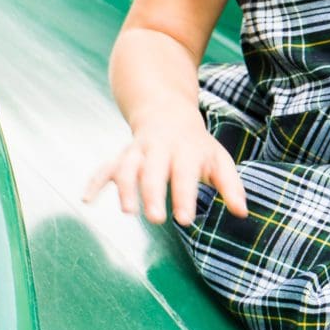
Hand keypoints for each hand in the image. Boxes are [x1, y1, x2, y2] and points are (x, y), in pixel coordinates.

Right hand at [82, 102, 249, 225]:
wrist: (165, 110)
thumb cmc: (196, 144)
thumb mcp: (218, 159)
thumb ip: (230, 186)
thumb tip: (243, 213)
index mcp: (185, 151)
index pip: (184, 175)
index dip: (184, 196)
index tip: (185, 220)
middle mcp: (158, 150)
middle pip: (153, 172)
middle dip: (153, 194)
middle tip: (156, 219)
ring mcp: (137, 152)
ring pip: (127, 168)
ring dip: (125, 188)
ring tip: (128, 211)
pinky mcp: (121, 157)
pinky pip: (105, 167)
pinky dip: (95, 182)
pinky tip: (87, 200)